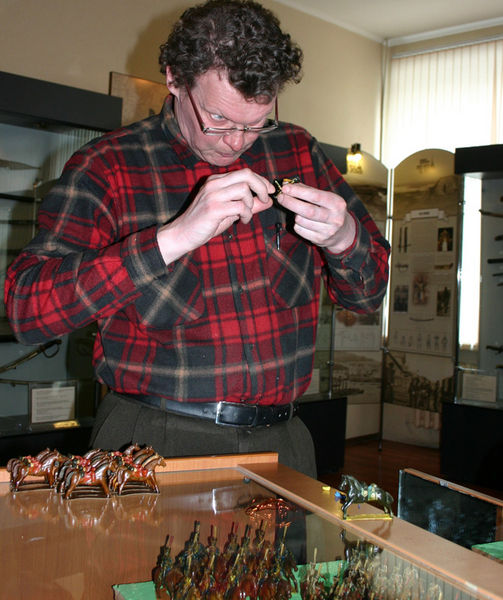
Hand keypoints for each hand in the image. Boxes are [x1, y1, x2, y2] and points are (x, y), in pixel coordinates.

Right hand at [157, 169, 273, 264]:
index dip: (261, 181)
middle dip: (261, 186)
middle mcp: (214, 184)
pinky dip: (246, 214)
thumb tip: (268, 201)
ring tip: (246, 215)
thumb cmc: (206, 223)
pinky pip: (239, 207)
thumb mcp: (230, 212)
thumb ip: (247, 205)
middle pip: (246, 175)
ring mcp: (213, 195)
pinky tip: (242, 221)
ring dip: (250, 203)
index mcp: (217, 181)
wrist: (183, 234)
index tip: (270, 191)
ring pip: (243, 189)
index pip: (245, 173)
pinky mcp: (213, 208)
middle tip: (265, 199)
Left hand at [277, 182, 355, 253]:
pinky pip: (300, 230)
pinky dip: (297, 224)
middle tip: (281, 197)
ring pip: (301, 221)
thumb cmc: (330, 210)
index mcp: (337, 203)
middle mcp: (334, 218)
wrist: (343, 233)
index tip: (286, 188)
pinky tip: (302, 221)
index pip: (315, 196)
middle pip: (307, 210)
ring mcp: (327, 231)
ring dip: (295, 214)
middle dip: (291, 202)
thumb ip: (308, 190)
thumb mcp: (326, 198)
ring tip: (298, 211)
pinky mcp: (320, 240)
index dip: (298, 191)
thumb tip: (289, 184)